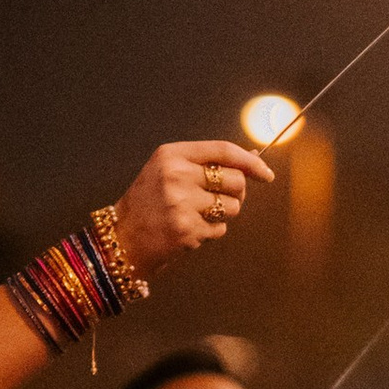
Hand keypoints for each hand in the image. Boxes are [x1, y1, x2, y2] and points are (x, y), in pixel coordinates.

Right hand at [108, 139, 273, 277]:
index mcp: (172, 154)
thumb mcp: (168, 171)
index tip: (266, 172)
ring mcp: (182, 202)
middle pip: (235, 180)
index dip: (250, 161)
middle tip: (218, 200)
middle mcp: (177, 175)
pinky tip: (188, 230)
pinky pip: (220, 230)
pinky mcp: (188, 229)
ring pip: (233, 207)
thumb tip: (252, 159)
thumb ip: (206, 164)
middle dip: (236, 193)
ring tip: (196, 216)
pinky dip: (210, 233)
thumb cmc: (150, 204)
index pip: (223, 150)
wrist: (123, 238)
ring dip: (222, 215)